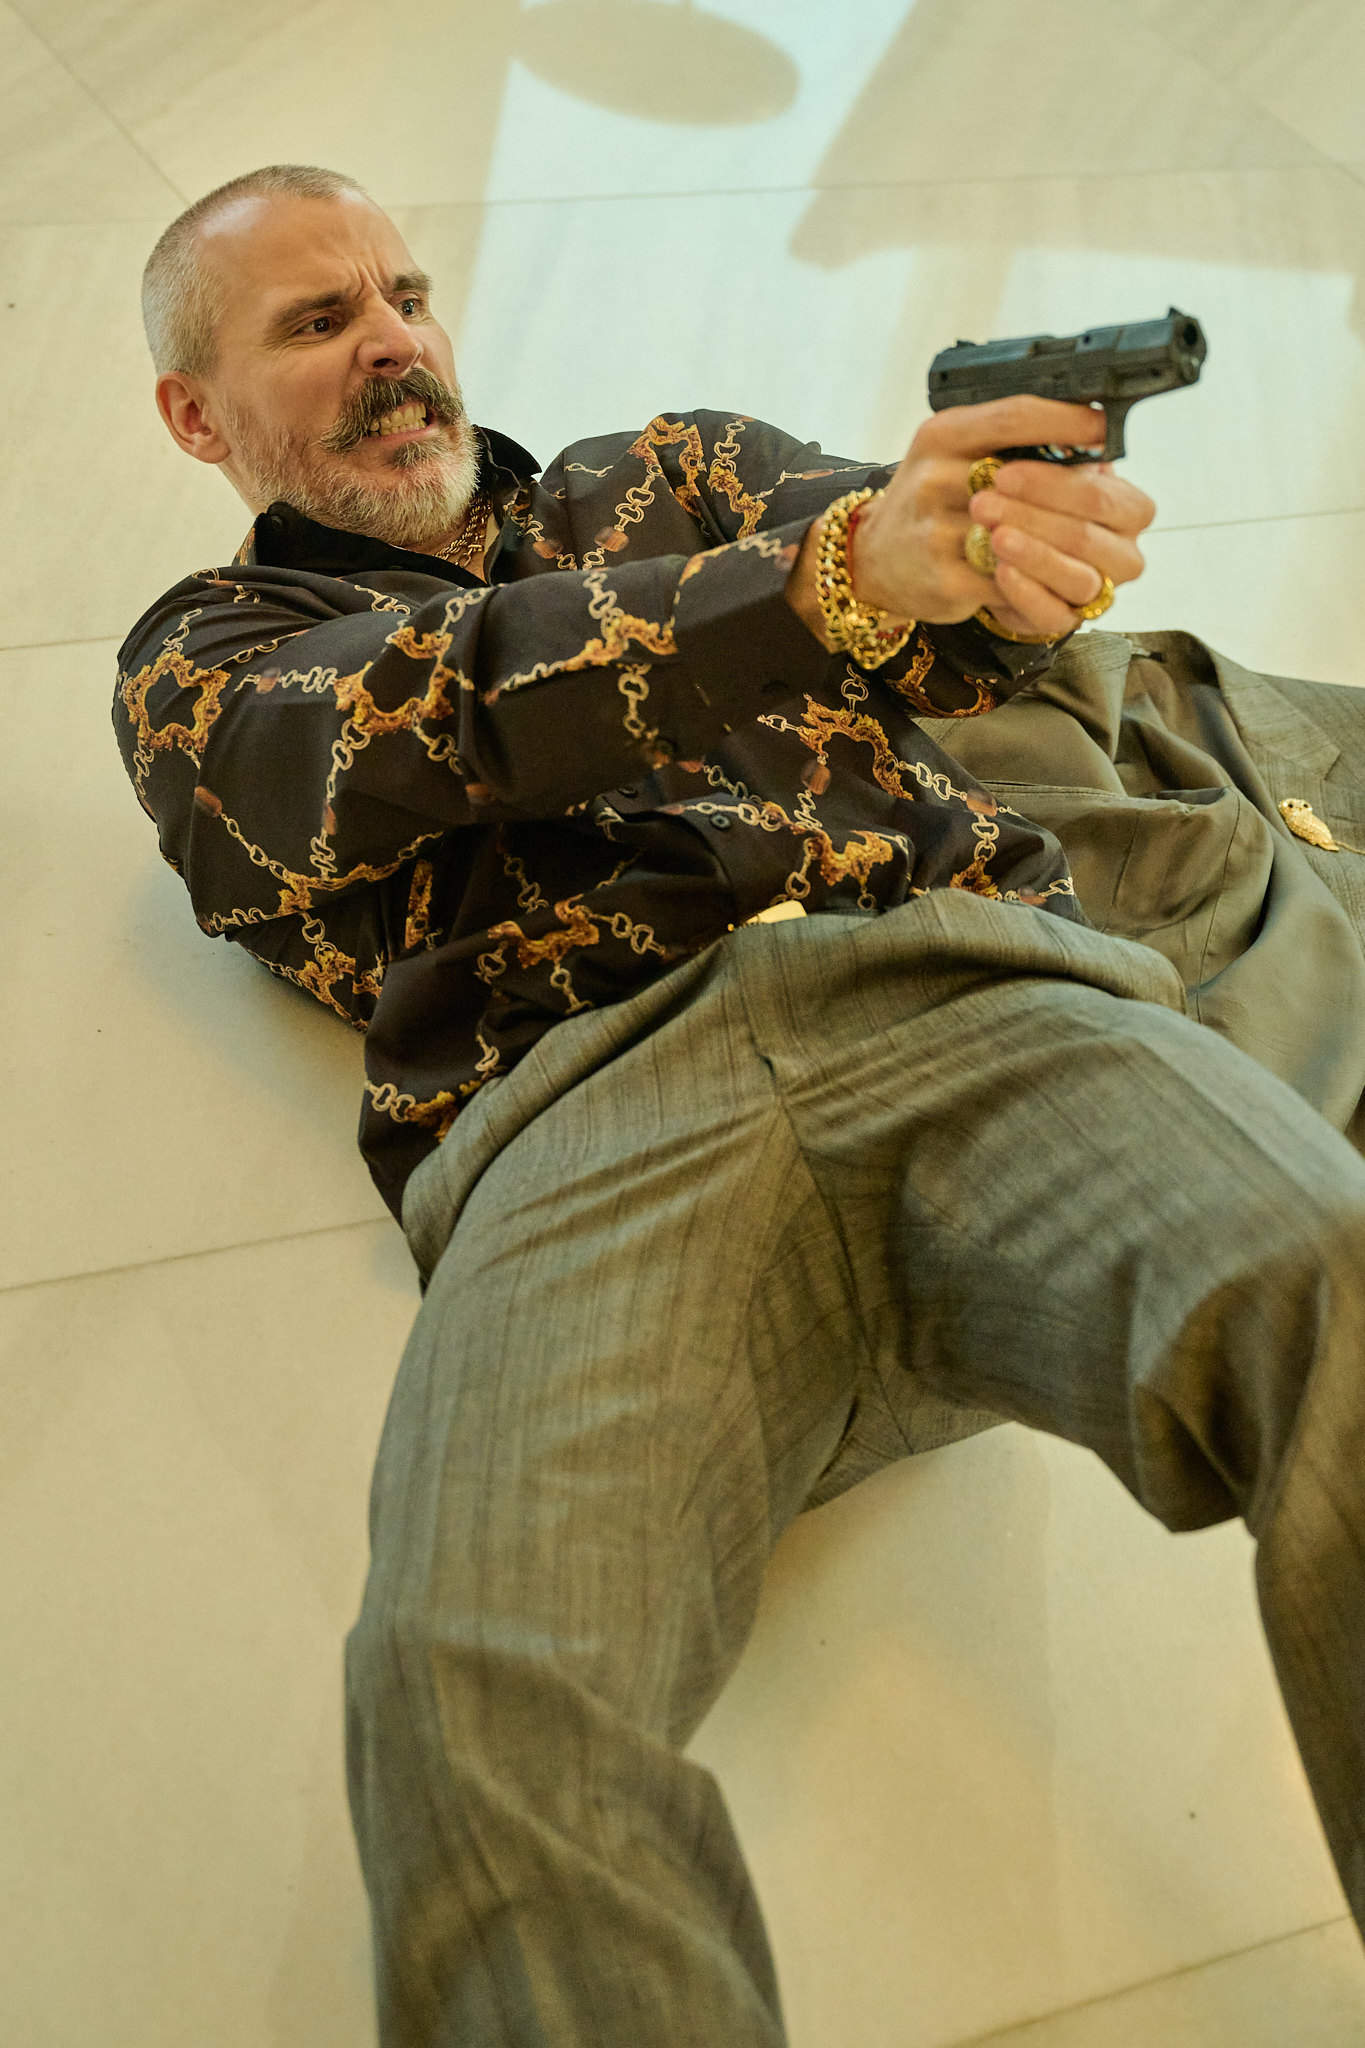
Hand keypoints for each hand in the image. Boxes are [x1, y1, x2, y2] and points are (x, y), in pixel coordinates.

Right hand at [787, 396, 1154, 645]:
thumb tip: (1087, 441)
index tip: (1102, 428)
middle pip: (1025, 479)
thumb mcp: (953, 452)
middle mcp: (934, 477)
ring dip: (1060, 539)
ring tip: (1089, 540)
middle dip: (1072, 491)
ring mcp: (936, 530)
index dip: (1065, 421)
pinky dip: (1037, 578)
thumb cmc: (927, 502)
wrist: (870, 559)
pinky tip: (1054, 575)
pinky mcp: (944, 578)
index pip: (1013, 416)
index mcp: (942, 435)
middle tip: (1107, 498)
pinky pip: (1009, 579)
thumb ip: (1007, 441)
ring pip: (1022, 535)